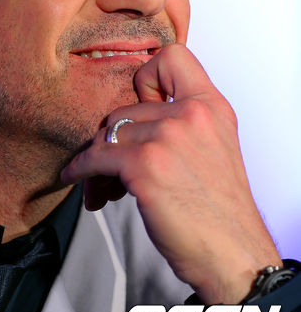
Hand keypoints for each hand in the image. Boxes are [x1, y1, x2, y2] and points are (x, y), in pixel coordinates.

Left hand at [61, 43, 280, 303]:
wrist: (234, 254)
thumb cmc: (219, 209)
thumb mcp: (214, 147)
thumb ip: (181, 121)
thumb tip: (125, 123)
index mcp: (210, 106)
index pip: (171, 57)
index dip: (147, 77)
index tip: (141, 103)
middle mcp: (190, 114)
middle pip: (124, 109)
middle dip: (113, 141)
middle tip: (112, 170)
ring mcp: (167, 137)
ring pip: (107, 135)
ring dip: (98, 163)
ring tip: (104, 186)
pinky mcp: (145, 166)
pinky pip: (94, 157)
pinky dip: (80, 169)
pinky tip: (78, 179)